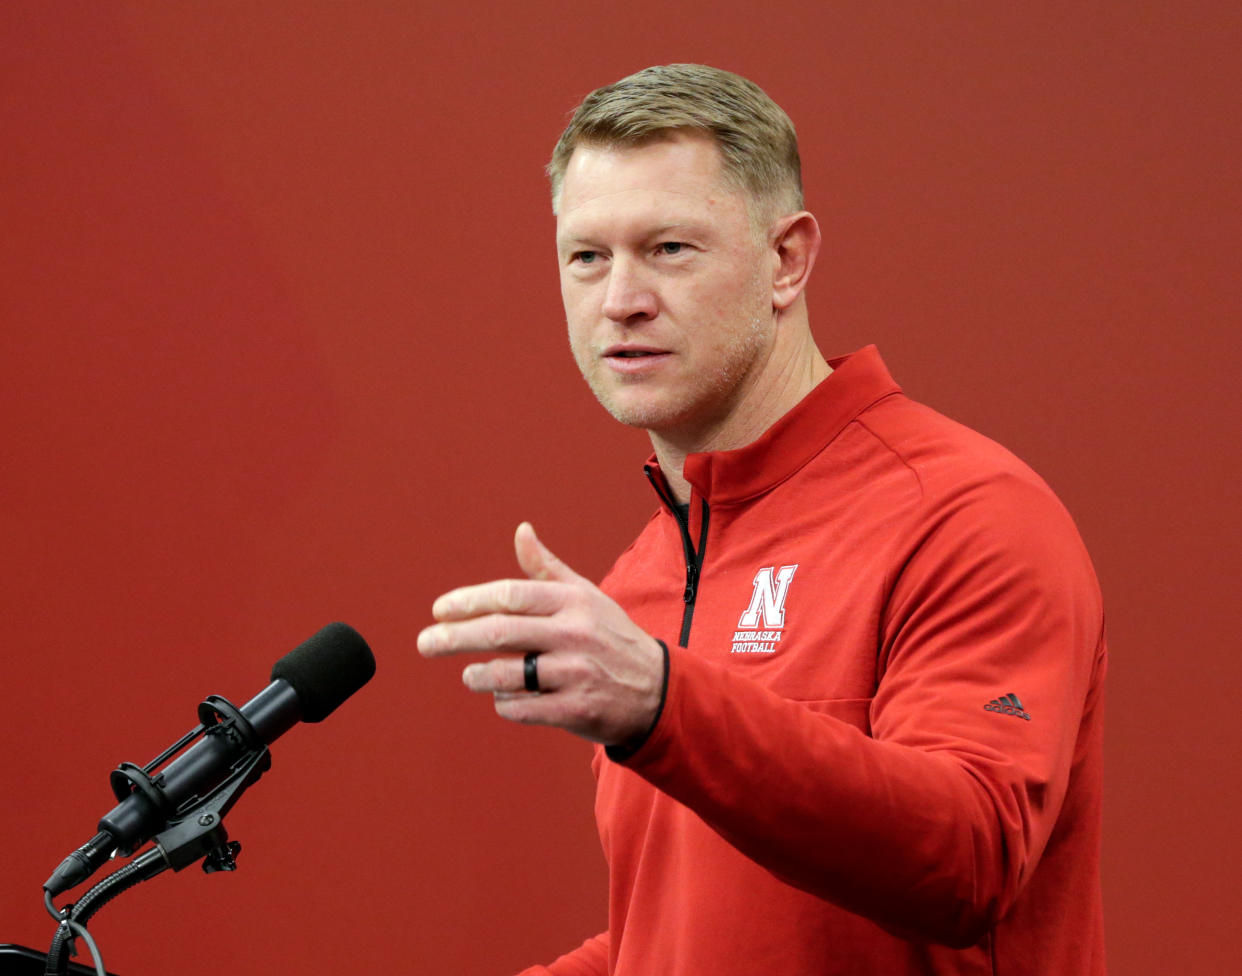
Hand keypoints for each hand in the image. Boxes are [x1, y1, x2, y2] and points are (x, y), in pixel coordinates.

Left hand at [417, 522, 664, 745]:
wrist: (656, 688)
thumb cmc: (610, 635)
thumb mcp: (585, 595)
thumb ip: (546, 567)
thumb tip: (521, 530)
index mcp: (572, 601)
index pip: (509, 595)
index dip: (467, 602)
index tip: (438, 610)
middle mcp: (574, 634)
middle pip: (498, 632)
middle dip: (452, 638)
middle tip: (424, 643)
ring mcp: (576, 673)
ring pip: (505, 674)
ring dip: (477, 675)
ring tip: (470, 675)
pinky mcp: (576, 710)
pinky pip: (521, 708)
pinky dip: (503, 702)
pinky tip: (503, 696)